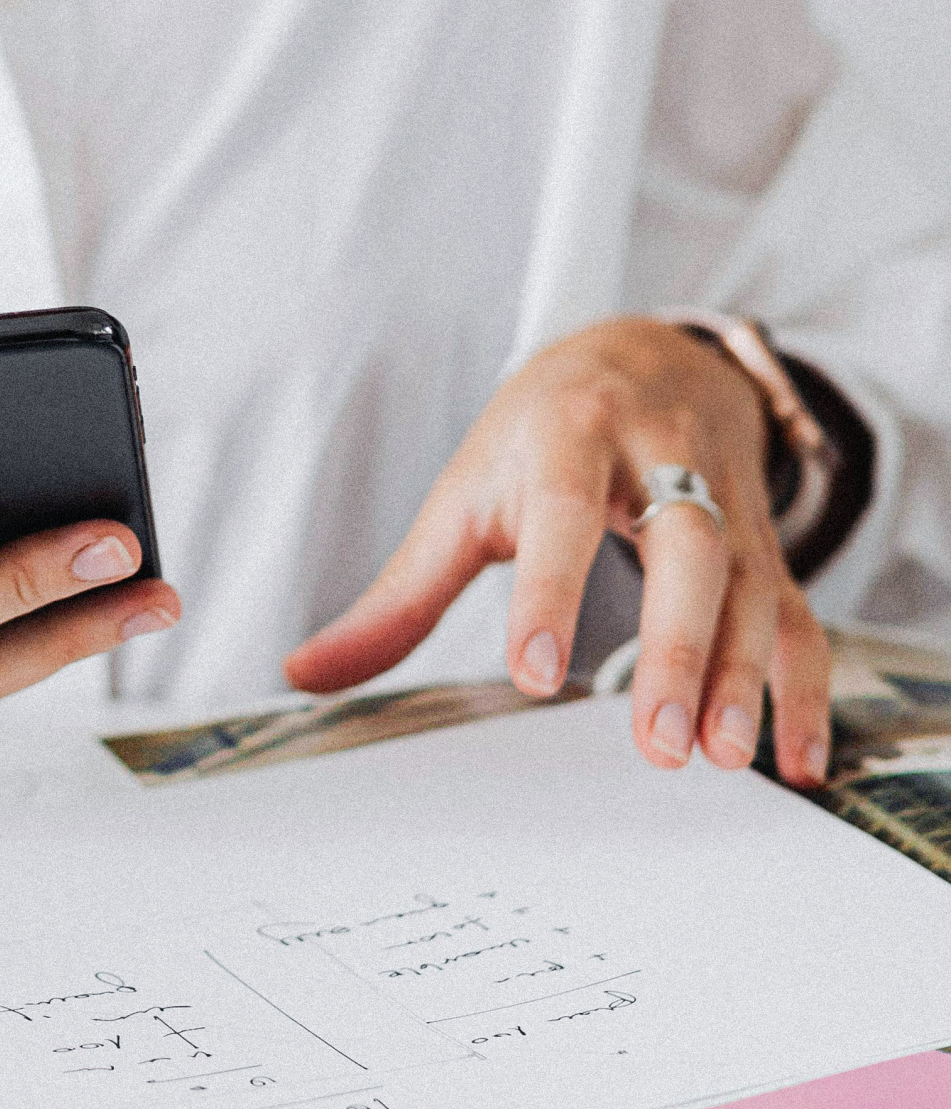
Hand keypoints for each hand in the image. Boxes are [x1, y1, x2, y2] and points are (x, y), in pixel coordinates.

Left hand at [284, 318, 830, 785]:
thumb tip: (306, 673)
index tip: (534, 674)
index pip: (566, 513)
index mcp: (571, 438)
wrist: (651, 350)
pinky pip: (799, 614)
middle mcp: (664, 460)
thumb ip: (397, 594)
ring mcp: (727, 501)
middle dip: (677, 647)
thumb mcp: (465, 493)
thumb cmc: (542, 434)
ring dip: (743, 676)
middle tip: (659, 741)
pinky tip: (793, 758)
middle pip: (687, 548)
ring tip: (720, 756)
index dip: (551, 591)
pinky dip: (801, 687)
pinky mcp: (767, 543)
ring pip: (752, 585)